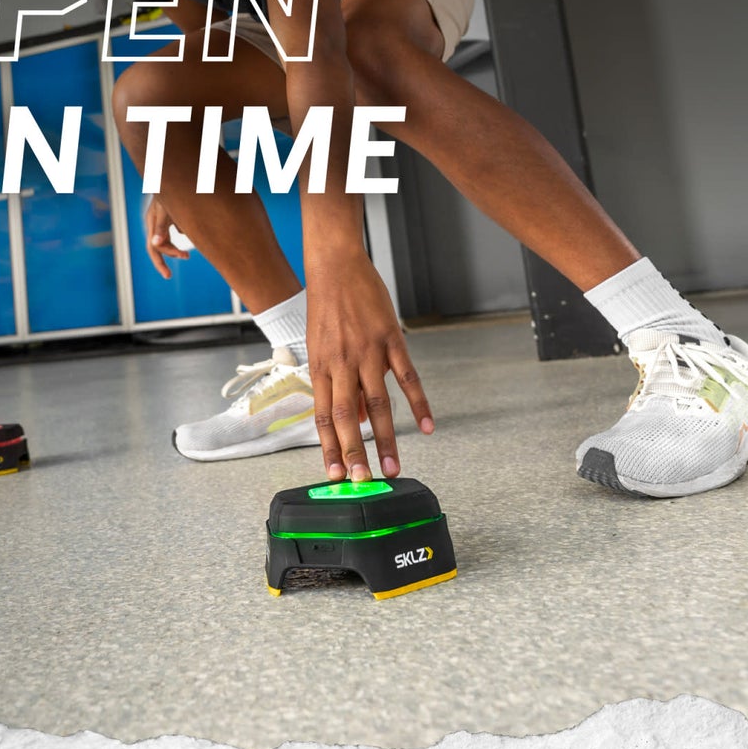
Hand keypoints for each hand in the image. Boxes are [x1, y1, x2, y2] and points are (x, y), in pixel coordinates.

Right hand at [144, 197, 189, 278]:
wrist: (179, 173)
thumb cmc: (173, 191)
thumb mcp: (168, 209)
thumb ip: (162, 226)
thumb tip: (155, 244)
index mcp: (153, 222)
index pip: (153, 247)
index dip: (159, 262)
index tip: (168, 275)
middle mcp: (155, 222)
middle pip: (156, 246)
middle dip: (163, 261)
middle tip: (168, 276)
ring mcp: (162, 219)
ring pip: (165, 240)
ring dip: (174, 249)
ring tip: (186, 256)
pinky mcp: (170, 215)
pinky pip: (173, 230)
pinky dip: (180, 235)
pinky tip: (189, 233)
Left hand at [306, 253, 433, 481]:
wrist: (335, 266)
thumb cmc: (326, 308)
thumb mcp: (321, 346)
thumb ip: (338, 383)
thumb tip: (355, 418)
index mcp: (320, 368)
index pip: (324, 417)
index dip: (329, 447)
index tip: (335, 474)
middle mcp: (341, 363)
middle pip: (347, 417)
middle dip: (354, 452)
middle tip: (362, 482)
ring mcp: (367, 352)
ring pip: (377, 403)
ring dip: (385, 438)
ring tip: (392, 467)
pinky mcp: (390, 339)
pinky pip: (407, 377)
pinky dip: (417, 403)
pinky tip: (427, 426)